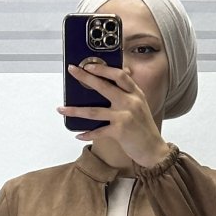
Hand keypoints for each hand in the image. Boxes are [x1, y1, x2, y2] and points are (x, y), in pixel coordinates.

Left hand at [57, 61, 171, 168]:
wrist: (154, 150)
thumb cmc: (144, 129)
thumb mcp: (140, 106)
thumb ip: (128, 94)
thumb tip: (114, 81)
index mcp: (136, 93)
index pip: (119, 75)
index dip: (103, 68)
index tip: (89, 65)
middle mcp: (130, 102)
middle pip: (104, 87)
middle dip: (85, 77)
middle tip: (72, 71)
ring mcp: (125, 116)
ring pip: (94, 111)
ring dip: (75, 110)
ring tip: (62, 109)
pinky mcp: (120, 131)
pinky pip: (98, 131)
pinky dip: (87, 134)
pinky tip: (79, 135)